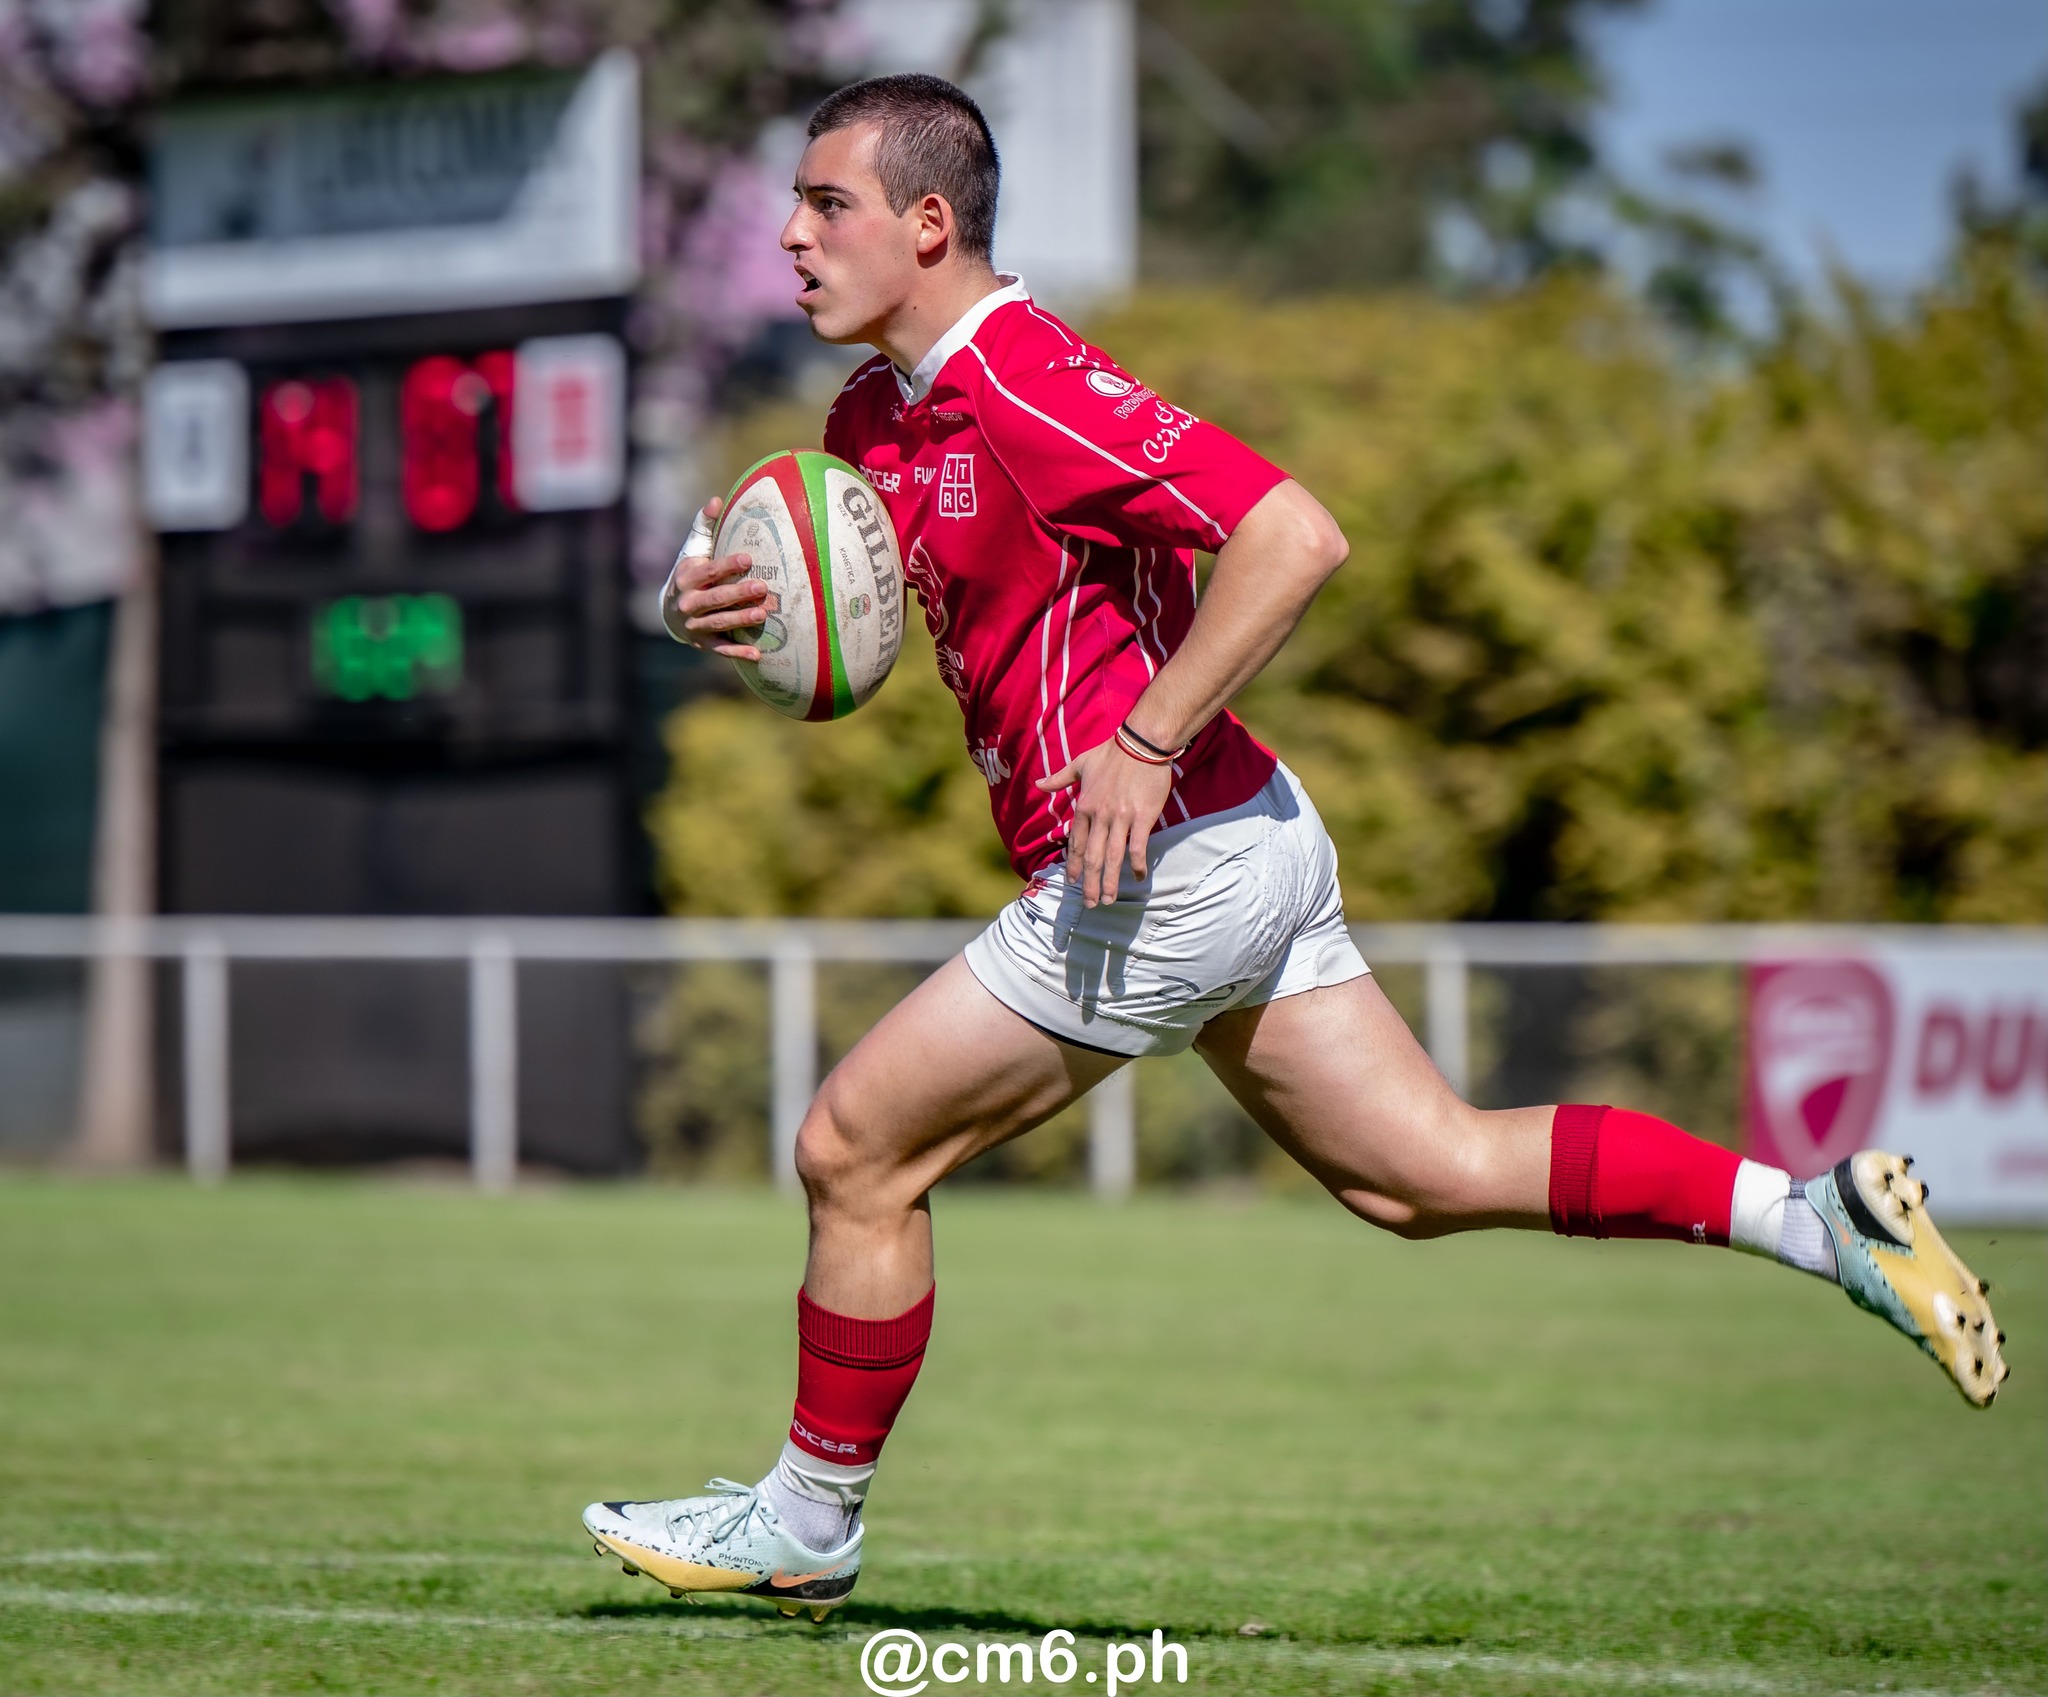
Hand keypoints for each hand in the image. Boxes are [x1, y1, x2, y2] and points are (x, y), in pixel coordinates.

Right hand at [660, 496, 773, 659]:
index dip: (728, 565)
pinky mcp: (702, 643)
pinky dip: (738, 653)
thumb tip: (717, 499)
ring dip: (741, 620)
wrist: (669, 612)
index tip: (748, 559)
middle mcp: (688, 602)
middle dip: (738, 593)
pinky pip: (721, 648)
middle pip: (716, 598)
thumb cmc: (690, 574)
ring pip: (719, 622)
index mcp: (688, 577)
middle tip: (762, 588)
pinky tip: (757, 655)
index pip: (709, 571)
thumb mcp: (693, 550)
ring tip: (762, 615)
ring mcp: (694, 625)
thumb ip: (705, 526)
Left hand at [1037, 738, 1175, 907]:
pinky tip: (1138, 876)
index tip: (1072, 882)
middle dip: (1090, 883)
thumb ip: (1060, 778)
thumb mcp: (1080, 763)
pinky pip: (1138, 847)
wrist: (1141, 743)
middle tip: (1090, 904)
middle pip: (1092, 857)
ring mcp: (1121, 819)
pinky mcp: (1142, 818)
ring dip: (1110, 882)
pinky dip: (1137, 864)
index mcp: (1084, 806)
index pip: (1075, 843)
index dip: (1073, 865)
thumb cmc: (1111, 752)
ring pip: (1112, 857)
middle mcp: (1100, 816)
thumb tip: (1039, 783)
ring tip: (1109, 900)